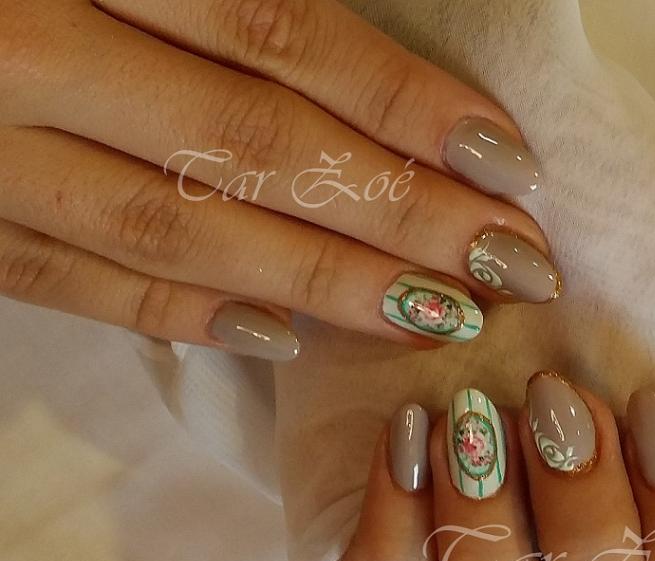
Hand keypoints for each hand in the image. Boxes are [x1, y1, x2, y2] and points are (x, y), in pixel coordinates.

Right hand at [0, 0, 558, 358]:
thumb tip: (359, 71)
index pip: (278, 33)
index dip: (404, 102)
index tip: (507, 163)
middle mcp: (21, 47)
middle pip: (253, 144)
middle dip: (399, 214)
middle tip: (508, 264)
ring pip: (172, 226)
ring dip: (319, 280)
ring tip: (431, 314)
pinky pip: (66, 277)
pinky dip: (177, 312)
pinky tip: (278, 336)